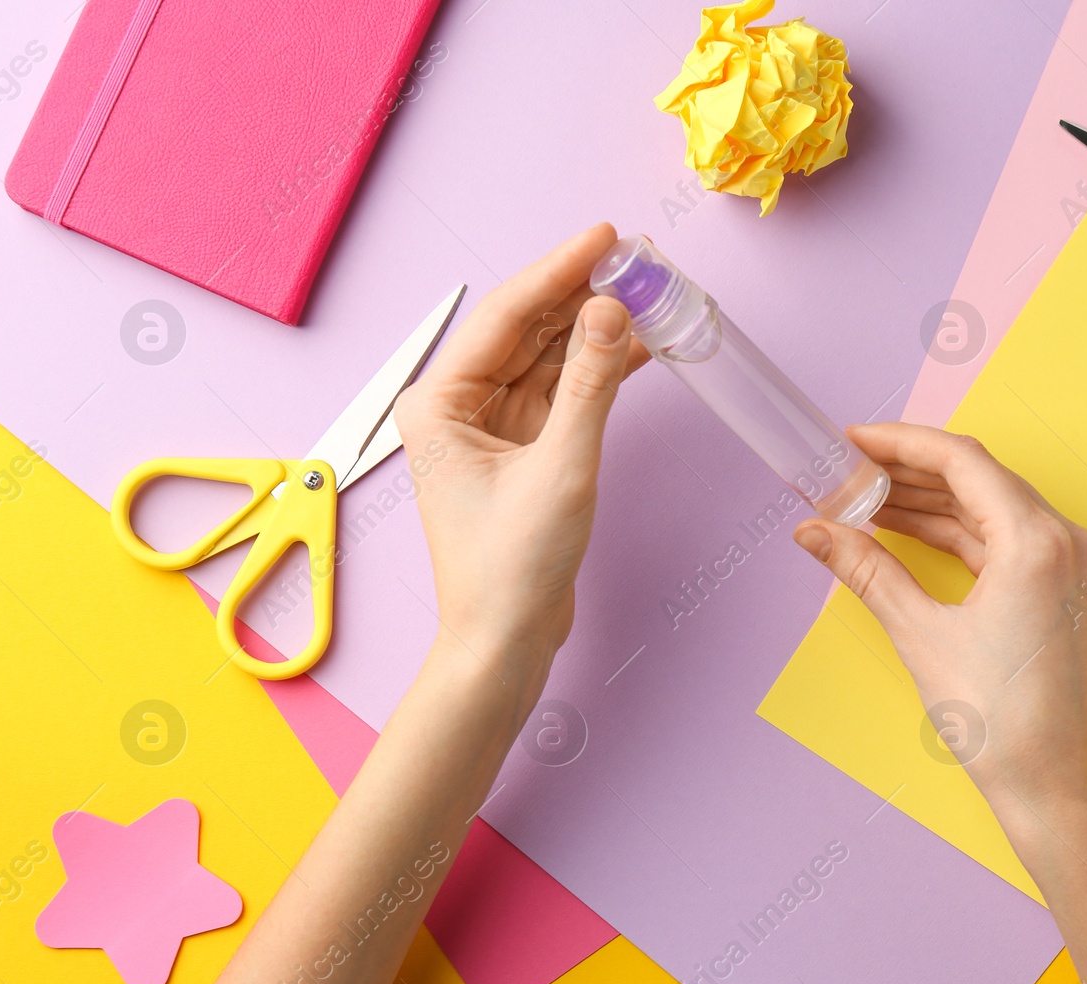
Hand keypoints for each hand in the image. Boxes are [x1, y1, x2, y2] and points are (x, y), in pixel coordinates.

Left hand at [394, 223, 648, 687]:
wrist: (505, 643)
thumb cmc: (511, 569)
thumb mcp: (562, 468)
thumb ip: (591, 384)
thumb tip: (613, 310)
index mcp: (439, 403)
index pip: (505, 315)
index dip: (558, 270)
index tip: (605, 237)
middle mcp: (456, 407)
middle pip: (526, 329)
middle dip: (581, 294)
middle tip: (636, 260)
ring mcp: (489, 428)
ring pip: (547, 357)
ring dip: (595, 328)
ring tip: (647, 292)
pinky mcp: (520, 450)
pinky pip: (560, 392)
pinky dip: (598, 371)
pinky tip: (637, 345)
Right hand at [792, 423, 1086, 816]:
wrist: (1051, 783)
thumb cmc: (999, 720)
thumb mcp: (920, 635)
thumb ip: (867, 570)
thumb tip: (815, 531)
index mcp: (1037, 542)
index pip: (962, 460)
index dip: (900, 442)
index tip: (852, 440)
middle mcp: (1064, 540)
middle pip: (977, 476)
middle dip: (908, 470)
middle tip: (849, 469)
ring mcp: (1069, 563)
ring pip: (988, 506)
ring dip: (928, 500)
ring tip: (864, 498)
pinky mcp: (1062, 586)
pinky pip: (1001, 538)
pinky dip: (954, 531)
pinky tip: (904, 529)